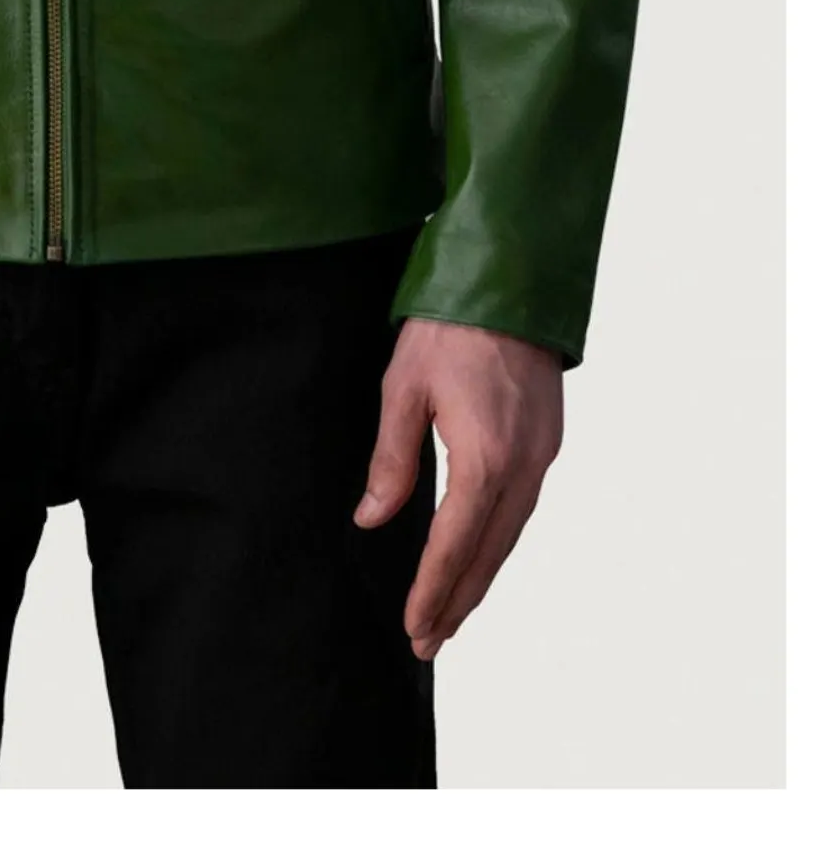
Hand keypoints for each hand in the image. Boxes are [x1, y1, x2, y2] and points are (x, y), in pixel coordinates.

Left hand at [353, 317, 563, 660]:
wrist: (511, 279)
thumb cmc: (451, 327)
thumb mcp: (403, 387)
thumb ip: (392, 460)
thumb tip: (372, 518)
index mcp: (485, 458)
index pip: (455, 545)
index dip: (433, 591)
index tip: (414, 628)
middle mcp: (524, 467)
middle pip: (490, 554)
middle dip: (458, 601)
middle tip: (429, 641)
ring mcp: (543, 456)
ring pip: (510, 536)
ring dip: (480, 577)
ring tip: (450, 612)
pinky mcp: (548, 442)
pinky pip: (523, 509)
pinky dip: (498, 542)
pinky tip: (479, 555)